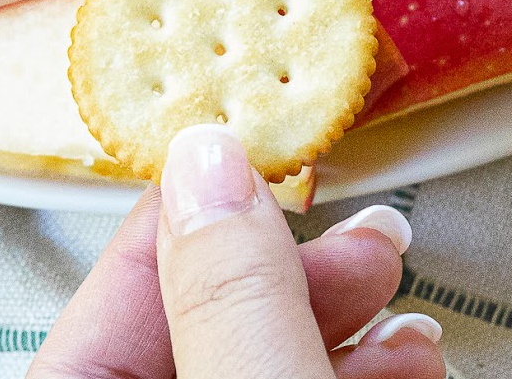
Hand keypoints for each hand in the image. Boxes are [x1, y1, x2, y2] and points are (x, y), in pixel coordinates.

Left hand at [28, 125, 444, 378]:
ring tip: (398, 286)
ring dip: (332, 321)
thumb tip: (205, 163)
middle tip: (361, 231)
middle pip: (186, 328)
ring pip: (248, 367)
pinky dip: (341, 374)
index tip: (254, 155)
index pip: (104, 299)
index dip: (186, 218)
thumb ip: (231, 297)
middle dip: (284, 270)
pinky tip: (407, 356)